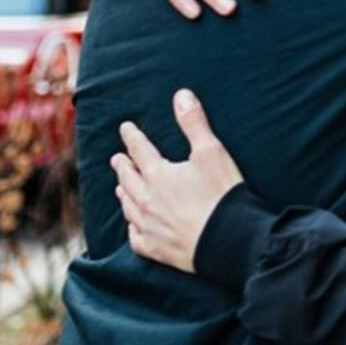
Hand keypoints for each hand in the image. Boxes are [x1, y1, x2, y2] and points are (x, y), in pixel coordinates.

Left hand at [111, 89, 244, 273]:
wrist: (227, 241)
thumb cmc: (221, 194)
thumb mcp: (211, 152)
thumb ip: (194, 123)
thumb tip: (181, 95)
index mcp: (158, 175)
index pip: (139, 149)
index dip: (132, 136)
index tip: (125, 128)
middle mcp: (147, 200)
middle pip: (128, 178)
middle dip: (122, 165)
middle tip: (117, 158)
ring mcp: (149, 227)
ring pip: (128, 206)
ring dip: (123, 193)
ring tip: (120, 188)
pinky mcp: (156, 249)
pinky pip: (135, 237)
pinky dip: (132, 227)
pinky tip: (133, 225)